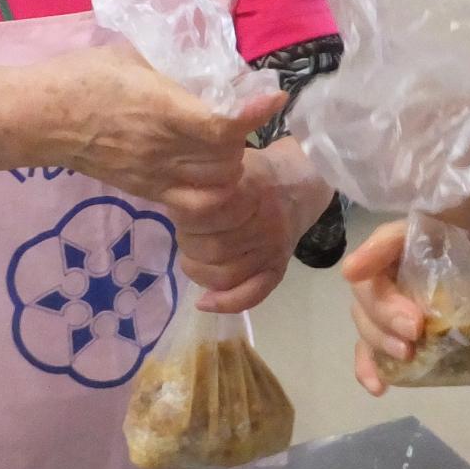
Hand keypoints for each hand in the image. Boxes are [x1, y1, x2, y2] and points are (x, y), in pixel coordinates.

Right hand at [37, 44, 283, 224]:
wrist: (41, 118)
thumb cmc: (85, 77)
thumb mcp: (135, 56)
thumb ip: (174, 65)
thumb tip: (211, 65)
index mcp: (163, 110)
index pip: (223, 125)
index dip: (254, 112)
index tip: (275, 96)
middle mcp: (164, 149)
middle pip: (228, 162)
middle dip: (244, 142)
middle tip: (240, 120)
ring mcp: (155, 175)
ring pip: (217, 189)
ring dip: (231, 170)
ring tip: (227, 150)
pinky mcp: (147, 191)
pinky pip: (194, 205)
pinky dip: (213, 193)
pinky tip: (210, 174)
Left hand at [178, 141, 332, 313]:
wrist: (300, 184)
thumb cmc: (255, 173)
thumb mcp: (228, 165)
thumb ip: (202, 182)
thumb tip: (170, 200)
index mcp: (251, 190)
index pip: (205, 217)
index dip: (184, 218)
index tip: (181, 211)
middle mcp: (266, 223)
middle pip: (213, 249)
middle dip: (188, 244)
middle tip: (187, 233)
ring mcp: (273, 250)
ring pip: (226, 275)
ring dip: (198, 271)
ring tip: (193, 257)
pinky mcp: (278, 268)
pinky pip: (253, 294)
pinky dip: (225, 303)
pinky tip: (204, 302)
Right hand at [341, 220, 469, 396]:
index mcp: (435, 232)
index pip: (392, 236)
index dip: (371, 252)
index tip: (358, 273)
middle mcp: (414, 262)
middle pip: (374, 282)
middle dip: (383, 309)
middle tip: (416, 332)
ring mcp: (409, 299)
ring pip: (370, 316)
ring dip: (378, 338)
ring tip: (408, 356)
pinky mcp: (413, 333)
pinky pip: (379, 346)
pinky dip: (372, 363)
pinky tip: (379, 385)